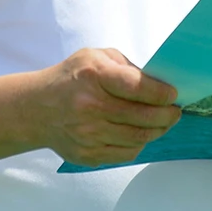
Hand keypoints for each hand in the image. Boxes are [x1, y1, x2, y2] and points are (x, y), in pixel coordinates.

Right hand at [30, 48, 179, 166]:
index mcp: (94, 76)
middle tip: (175, 111)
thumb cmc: (72, 78)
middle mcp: (90, 106)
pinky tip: (141, 133)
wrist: (36, 109)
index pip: (138, 87)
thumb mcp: (95, 57)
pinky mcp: (87, 154)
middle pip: (143, 117)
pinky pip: (126, 153)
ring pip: (138, 138)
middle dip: (167, 115)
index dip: (161, 93)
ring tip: (164, 122)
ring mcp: (87, 134)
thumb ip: (126, 67)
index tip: (172, 95)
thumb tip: (157, 84)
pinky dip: (139, 144)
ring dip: (158, 130)